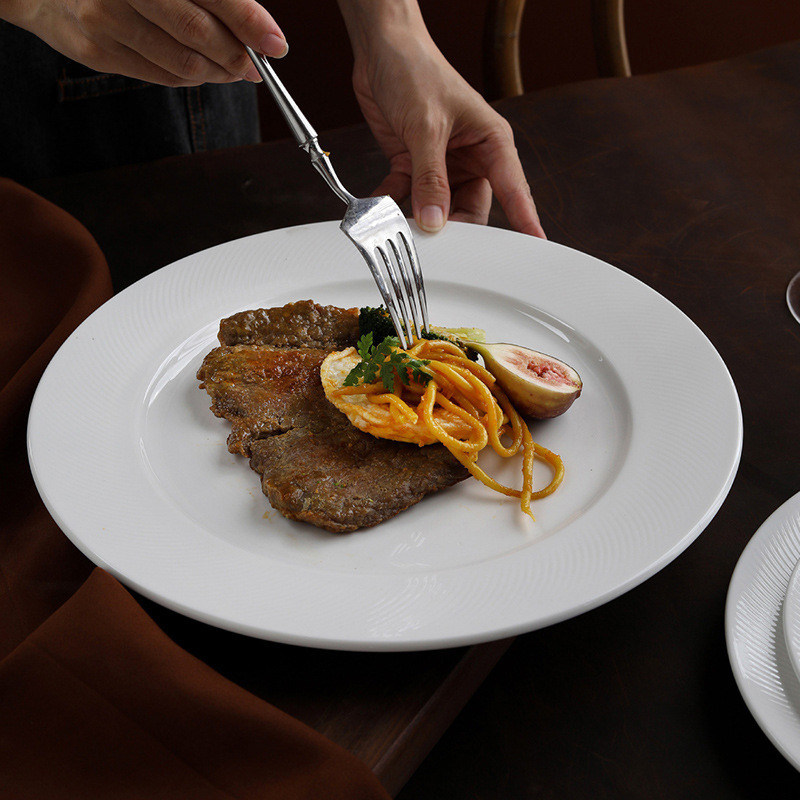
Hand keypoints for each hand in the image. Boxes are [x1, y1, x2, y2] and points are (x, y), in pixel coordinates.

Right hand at [3, 0, 287, 85]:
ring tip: (233, 68)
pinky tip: (201, 69)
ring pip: (182, 64)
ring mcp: (104, 20)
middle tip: (257, 63)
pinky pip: (160, 77)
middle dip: (238, 55)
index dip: (250, 22)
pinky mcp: (96, 51)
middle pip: (198, 34)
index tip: (276, 43)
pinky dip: (190, 77)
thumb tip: (254, 24)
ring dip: (218, 72)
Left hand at [338, 1, 543, 236]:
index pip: (513, 189)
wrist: (381, 48)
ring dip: (417, 217)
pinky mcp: (413, 165)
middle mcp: (470, 156)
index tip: (533, 245)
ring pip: (437, 208)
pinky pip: (406, 196)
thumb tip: (433, 220)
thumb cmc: (417, 71)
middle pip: (470, 209)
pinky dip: (392, 203)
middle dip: (452, 227)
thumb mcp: (426, 127)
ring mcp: (441, 164)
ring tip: (402, 225)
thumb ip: (429, 178)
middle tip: (437, 243)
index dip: (524, 219)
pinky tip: (380, 207)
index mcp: (491, 142)